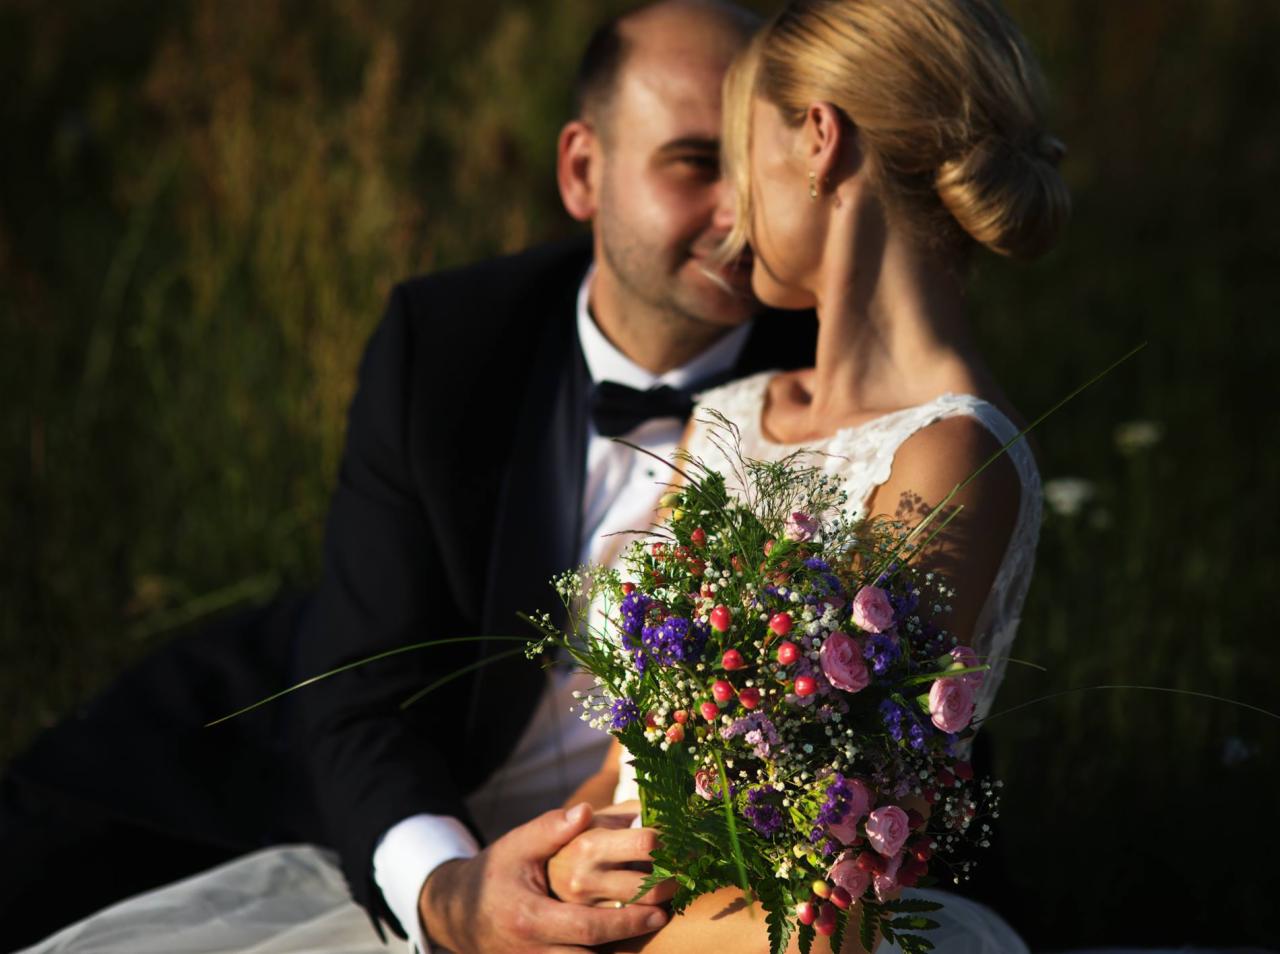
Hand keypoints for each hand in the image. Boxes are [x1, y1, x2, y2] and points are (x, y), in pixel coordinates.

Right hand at [419, 803, 668, 952]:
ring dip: (621, 950)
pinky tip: (625, 940)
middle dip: (632, 937)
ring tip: (651, 924)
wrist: (459, 912)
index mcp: (531, 917)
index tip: (657, 911)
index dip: (625, 922)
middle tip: (665, 915)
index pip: (588, 928)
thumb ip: (550, 829)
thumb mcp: (517, 845)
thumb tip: (585, 810)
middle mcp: (535, 949)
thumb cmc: (494, 872)